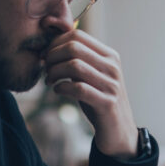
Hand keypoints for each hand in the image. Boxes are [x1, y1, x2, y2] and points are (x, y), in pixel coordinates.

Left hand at [43, 30, 137, 158]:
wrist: (118, 130)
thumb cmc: (99, 100)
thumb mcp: (92, 75)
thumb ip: (79, 61)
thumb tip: (50, 47)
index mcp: (109, 55)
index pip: (78, 35)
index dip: (55, 43)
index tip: (45, 55)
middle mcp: (112, 67)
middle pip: (74, 47)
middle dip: (52, 57)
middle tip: (45, 68)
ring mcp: (111, 85)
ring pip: (74, 66)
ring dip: (54, 72)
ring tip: (49, 80)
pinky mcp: (107, 103)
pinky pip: (78, 88)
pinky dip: (62, 87)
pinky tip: (57, 90)